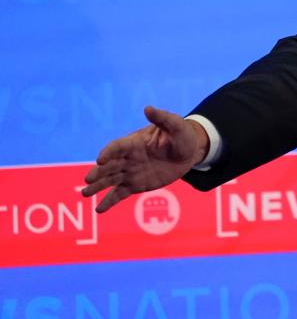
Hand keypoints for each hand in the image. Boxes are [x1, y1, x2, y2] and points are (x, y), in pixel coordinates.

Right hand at [81, 106, 209, 212]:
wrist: (188, 153)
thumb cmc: (181, 135)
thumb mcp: (176, 125)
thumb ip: (162, 118)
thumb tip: (148, 108)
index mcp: (134, 142)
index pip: (117, 147)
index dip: (108, 152)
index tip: (100, 160)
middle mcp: (128, 157)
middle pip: (109, 165)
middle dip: (98, 172)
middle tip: (88, 180)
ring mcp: (130, 172)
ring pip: (110, 180)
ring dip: (97, 187)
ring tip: (85, 194)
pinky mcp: (135, 185)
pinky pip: (119, 194)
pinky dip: (109, 201)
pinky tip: (99, 210)